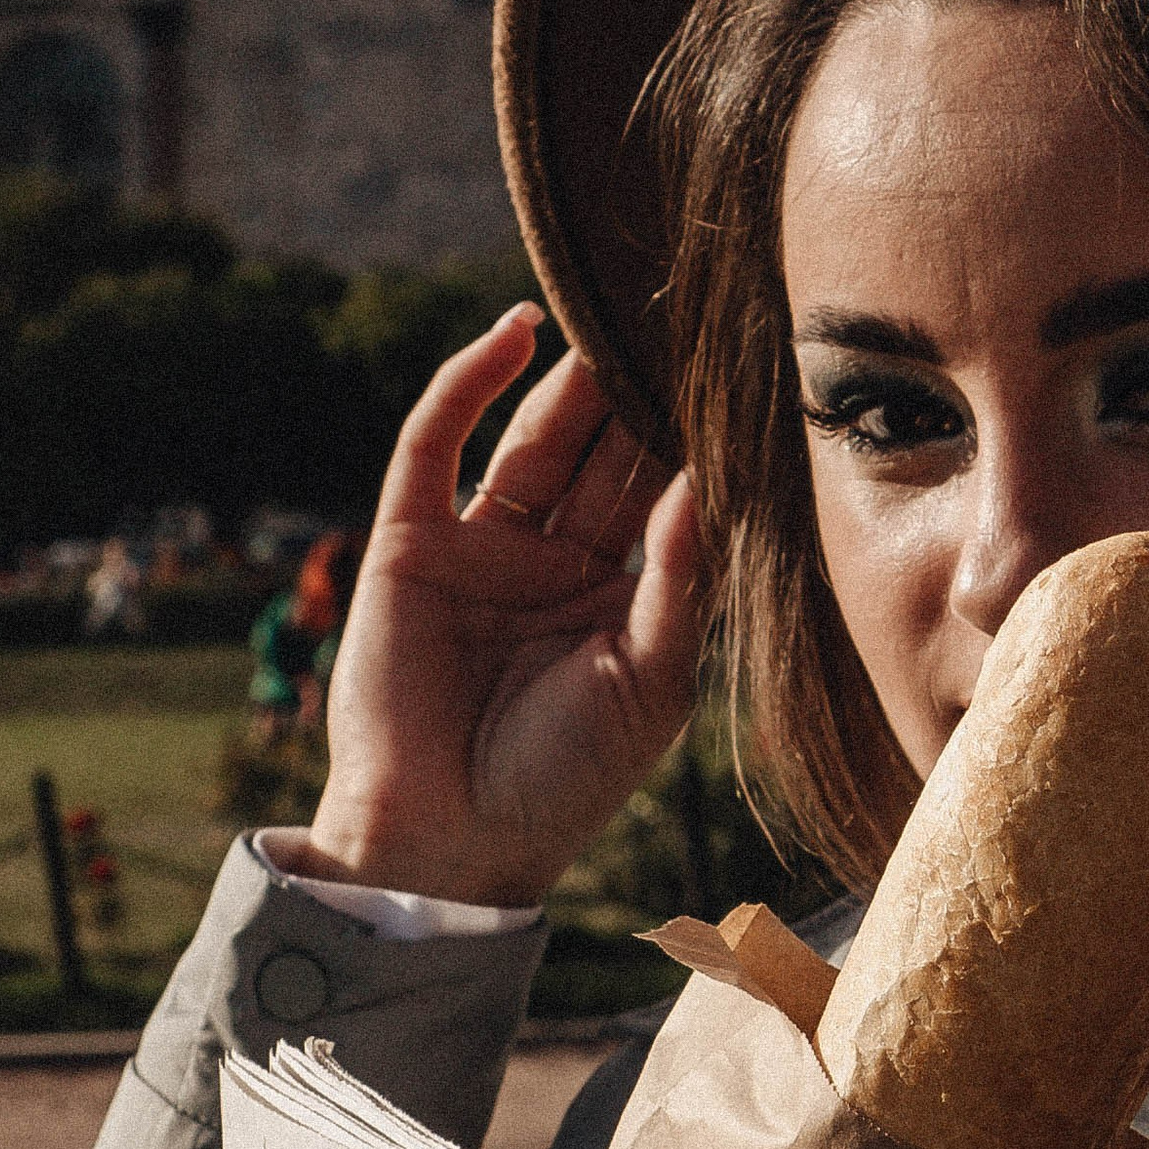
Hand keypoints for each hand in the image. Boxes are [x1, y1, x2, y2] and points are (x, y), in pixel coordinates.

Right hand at [306, 307, 707, 906]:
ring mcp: (481, 547)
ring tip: (613, 309)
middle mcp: (553, 563)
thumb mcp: (650, 683)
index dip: (692, 436)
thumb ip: (678, 581)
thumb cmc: (563, 781)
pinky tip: (516, 333)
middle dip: (638, 392)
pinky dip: (471, 382)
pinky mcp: (410, 539)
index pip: (662, 494)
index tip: (738, 369)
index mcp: (619, 598)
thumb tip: (705, 482)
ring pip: (535, 439)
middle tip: (679, 315)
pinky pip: (438, 442)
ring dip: (572, 378)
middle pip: (603, 454)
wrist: (449, 839)